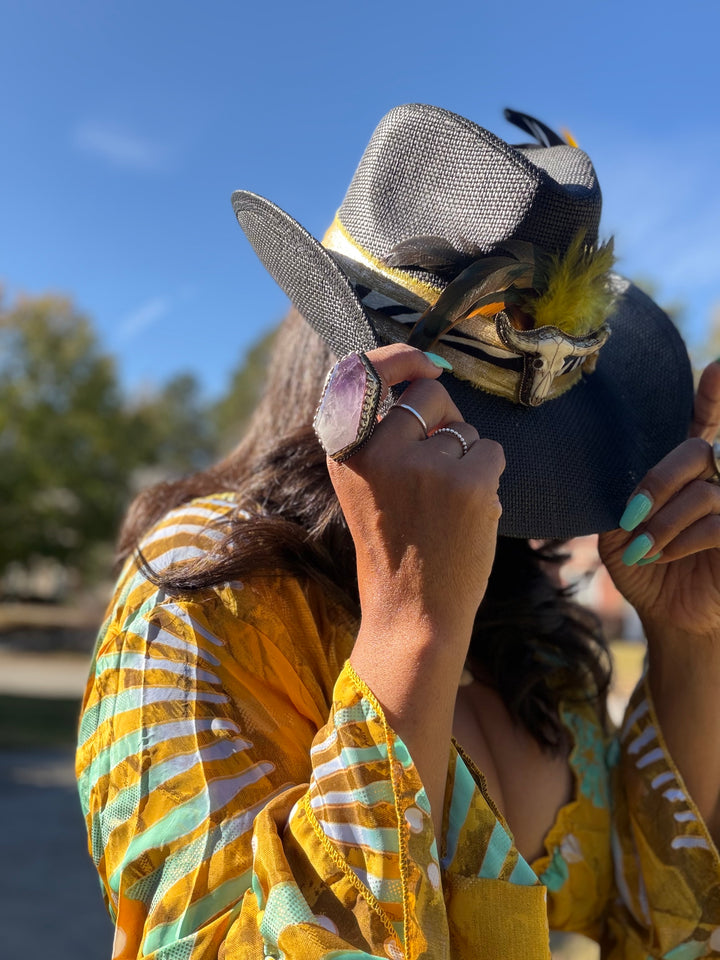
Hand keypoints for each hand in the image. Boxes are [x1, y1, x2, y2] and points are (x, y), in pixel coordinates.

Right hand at [325, 343, 504, 831]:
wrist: (413, 613)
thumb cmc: (395, 548)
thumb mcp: (364, 486)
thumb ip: (379, 435)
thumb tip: (425, 375)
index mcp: (346, 451)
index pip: (364, 372)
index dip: (399, 358)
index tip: (425, 363)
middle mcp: (380, 450)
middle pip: (429, 395)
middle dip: (444, 421)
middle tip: (437, 472)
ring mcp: (425, 464)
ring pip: (464, 427)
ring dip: (466, 456)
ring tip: (446, 505)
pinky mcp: (468, 481)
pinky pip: (492, 451)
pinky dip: (489, 478)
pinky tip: (469, 514)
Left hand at [599, 361, 719, 639]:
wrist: (665, 613)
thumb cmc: (643, 565)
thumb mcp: (619, 530)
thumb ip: (624, 498)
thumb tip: (624, 486)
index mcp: (684, 470)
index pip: (702, 422)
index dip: (714, 396)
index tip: (719, 368)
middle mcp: (714, 480)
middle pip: (696, 452)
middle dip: (657, 483)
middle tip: (630, 517)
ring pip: (704, 492)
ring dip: (664, 522)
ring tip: (641, 548)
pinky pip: (717, 523)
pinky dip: (684, 538)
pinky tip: (664, 554)